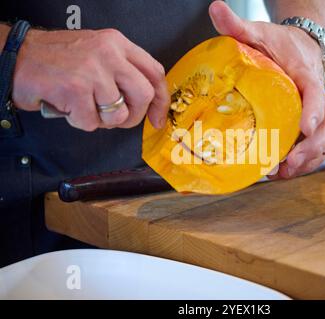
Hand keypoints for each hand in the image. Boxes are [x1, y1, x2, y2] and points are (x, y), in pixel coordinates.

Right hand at [13, 28, 168, 130]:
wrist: (17, 57)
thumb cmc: (57, 59)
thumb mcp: (97, 52)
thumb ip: (122, 71)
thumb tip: (145, 101)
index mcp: (117, 43)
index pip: (154, 72)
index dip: (161, 100)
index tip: (158, 118)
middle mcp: (109, 54)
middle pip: (144, 95)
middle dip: (134, 116)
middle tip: (119, 119)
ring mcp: (92, 71)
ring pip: (118, 114)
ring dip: (102, 120)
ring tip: (85, 107)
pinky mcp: (75, 89)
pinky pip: (91, 122)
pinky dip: (79, 122)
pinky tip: (68, 107)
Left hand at [209, 1, 324, 177]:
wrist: (300, 47)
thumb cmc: (279, 44)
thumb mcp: (259, 33)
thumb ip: (239, 25)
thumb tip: (215, 7)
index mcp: (304, 74)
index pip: (314, 91)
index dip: (313, 110)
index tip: (305, 127)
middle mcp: (316, 96)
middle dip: (310, 146)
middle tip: (288, 162)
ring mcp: (317, 111)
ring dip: (309, 158)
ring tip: (285, 173)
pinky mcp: (313, 122)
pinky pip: (319, 144)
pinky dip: (308, 160)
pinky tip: (287, 171)